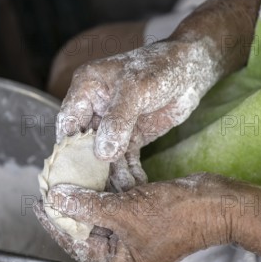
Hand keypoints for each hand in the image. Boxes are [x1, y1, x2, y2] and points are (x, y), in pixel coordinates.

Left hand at [34, 173, 235, 261]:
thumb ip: (88, 207)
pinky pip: (123, 195)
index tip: (41, 203)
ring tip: (74, 166)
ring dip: (94, 184)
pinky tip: (104, 161)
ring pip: (106, 206)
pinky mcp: (147, 210)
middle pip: (90, 224)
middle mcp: (128, 248)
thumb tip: (56, 200)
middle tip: (54, 181)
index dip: (58, 223)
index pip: (79, 244)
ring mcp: (138, 228)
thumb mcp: (126, 212)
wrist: (218, 203)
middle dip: (75, 200)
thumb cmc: (177, 216)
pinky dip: (116, 179)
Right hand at [56, 39, 219, 190]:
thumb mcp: (137, 89)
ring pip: (106, 156)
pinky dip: (130, 173)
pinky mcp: (131, 136)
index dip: (67, 149)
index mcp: (86, 88)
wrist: (193, 68)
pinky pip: (126, 159)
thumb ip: (118, 120)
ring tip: (123, 194)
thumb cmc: (161, 66)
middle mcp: (95, 108)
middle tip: (96, 193)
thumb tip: (102, 154)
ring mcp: (113, 124)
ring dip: (114, 175)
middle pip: (84, 145)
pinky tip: (135, 186)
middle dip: (91, 169)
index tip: (71, 175)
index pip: (68, 123)